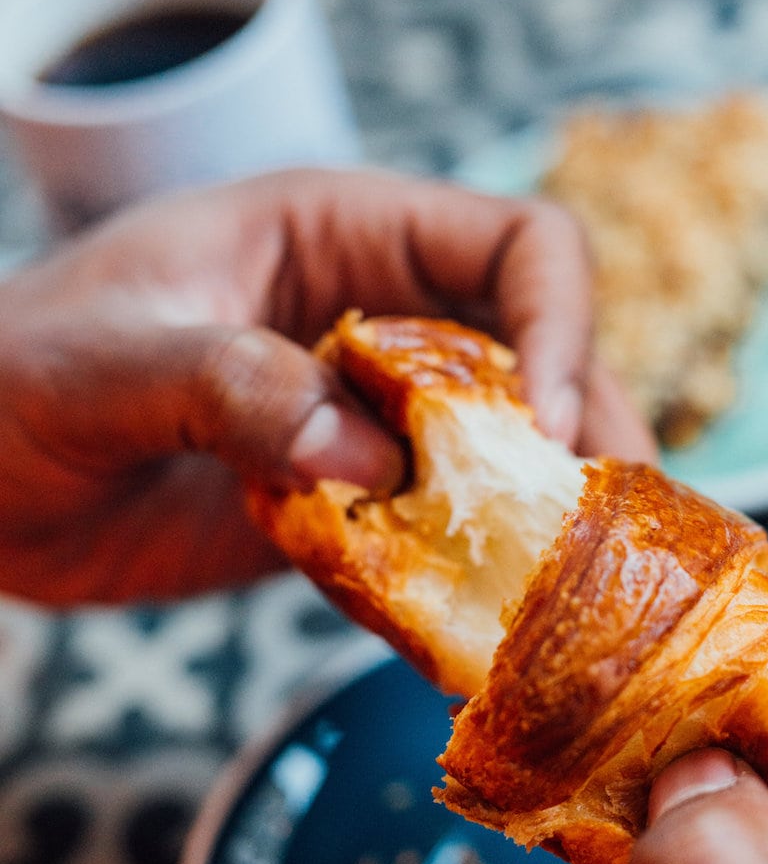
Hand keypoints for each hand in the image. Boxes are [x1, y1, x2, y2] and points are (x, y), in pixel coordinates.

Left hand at [0, 167, 653, 603]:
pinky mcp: (345, 503)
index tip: (544, 430)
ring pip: (507, 451)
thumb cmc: (7, 374)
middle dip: (590, 436)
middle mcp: (378, 316)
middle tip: (612, 539)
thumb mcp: (107, 362)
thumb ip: (230, 386)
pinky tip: (491, 630)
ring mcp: (366, 415)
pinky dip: (475, 578)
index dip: (559, 324)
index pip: (517, 244)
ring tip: (581, 597)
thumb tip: (370, 458)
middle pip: (542, 354)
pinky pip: (441, 532)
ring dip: (549, 517)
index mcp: (339, 233)